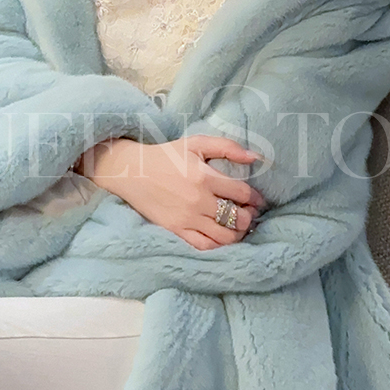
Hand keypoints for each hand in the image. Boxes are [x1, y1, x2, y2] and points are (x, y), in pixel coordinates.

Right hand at [81, 134, 266, 250]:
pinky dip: (218, 244)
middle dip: (249, 217)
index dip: (255, 198)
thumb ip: (227, 147)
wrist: (132, 171)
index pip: (242, 194)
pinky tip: (221, 236)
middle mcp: (198, 200)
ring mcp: (187, 218)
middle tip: (248, 213)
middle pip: (238, 218)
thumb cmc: (166, 156)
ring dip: (238, 233)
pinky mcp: (176, 230)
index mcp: (205, 177)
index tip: (257, 200)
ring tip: (238, 226)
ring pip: (224, 236)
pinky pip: (204, 245)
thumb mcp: (196, 144)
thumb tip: (256, 158)